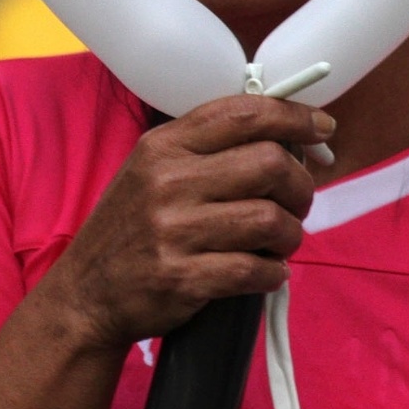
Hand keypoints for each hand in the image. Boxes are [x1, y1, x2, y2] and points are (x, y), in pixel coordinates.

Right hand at [43, 94, 330, 351]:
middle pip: (270, 163)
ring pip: (270, 219)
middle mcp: (166, 181)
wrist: (86, 295)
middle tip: (297, 202)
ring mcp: (172, 230)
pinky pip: (255, 270)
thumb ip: (206, 150)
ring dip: (290, 234)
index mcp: (162, 146)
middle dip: (301, 185)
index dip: (295, 117)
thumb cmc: (130, 229)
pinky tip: (265, 272)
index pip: (244, 113)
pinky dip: (273, 273)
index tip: (321, 129)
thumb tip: (288, 141)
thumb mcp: (150, 171)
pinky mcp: (182, 277)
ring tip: (279, 242)